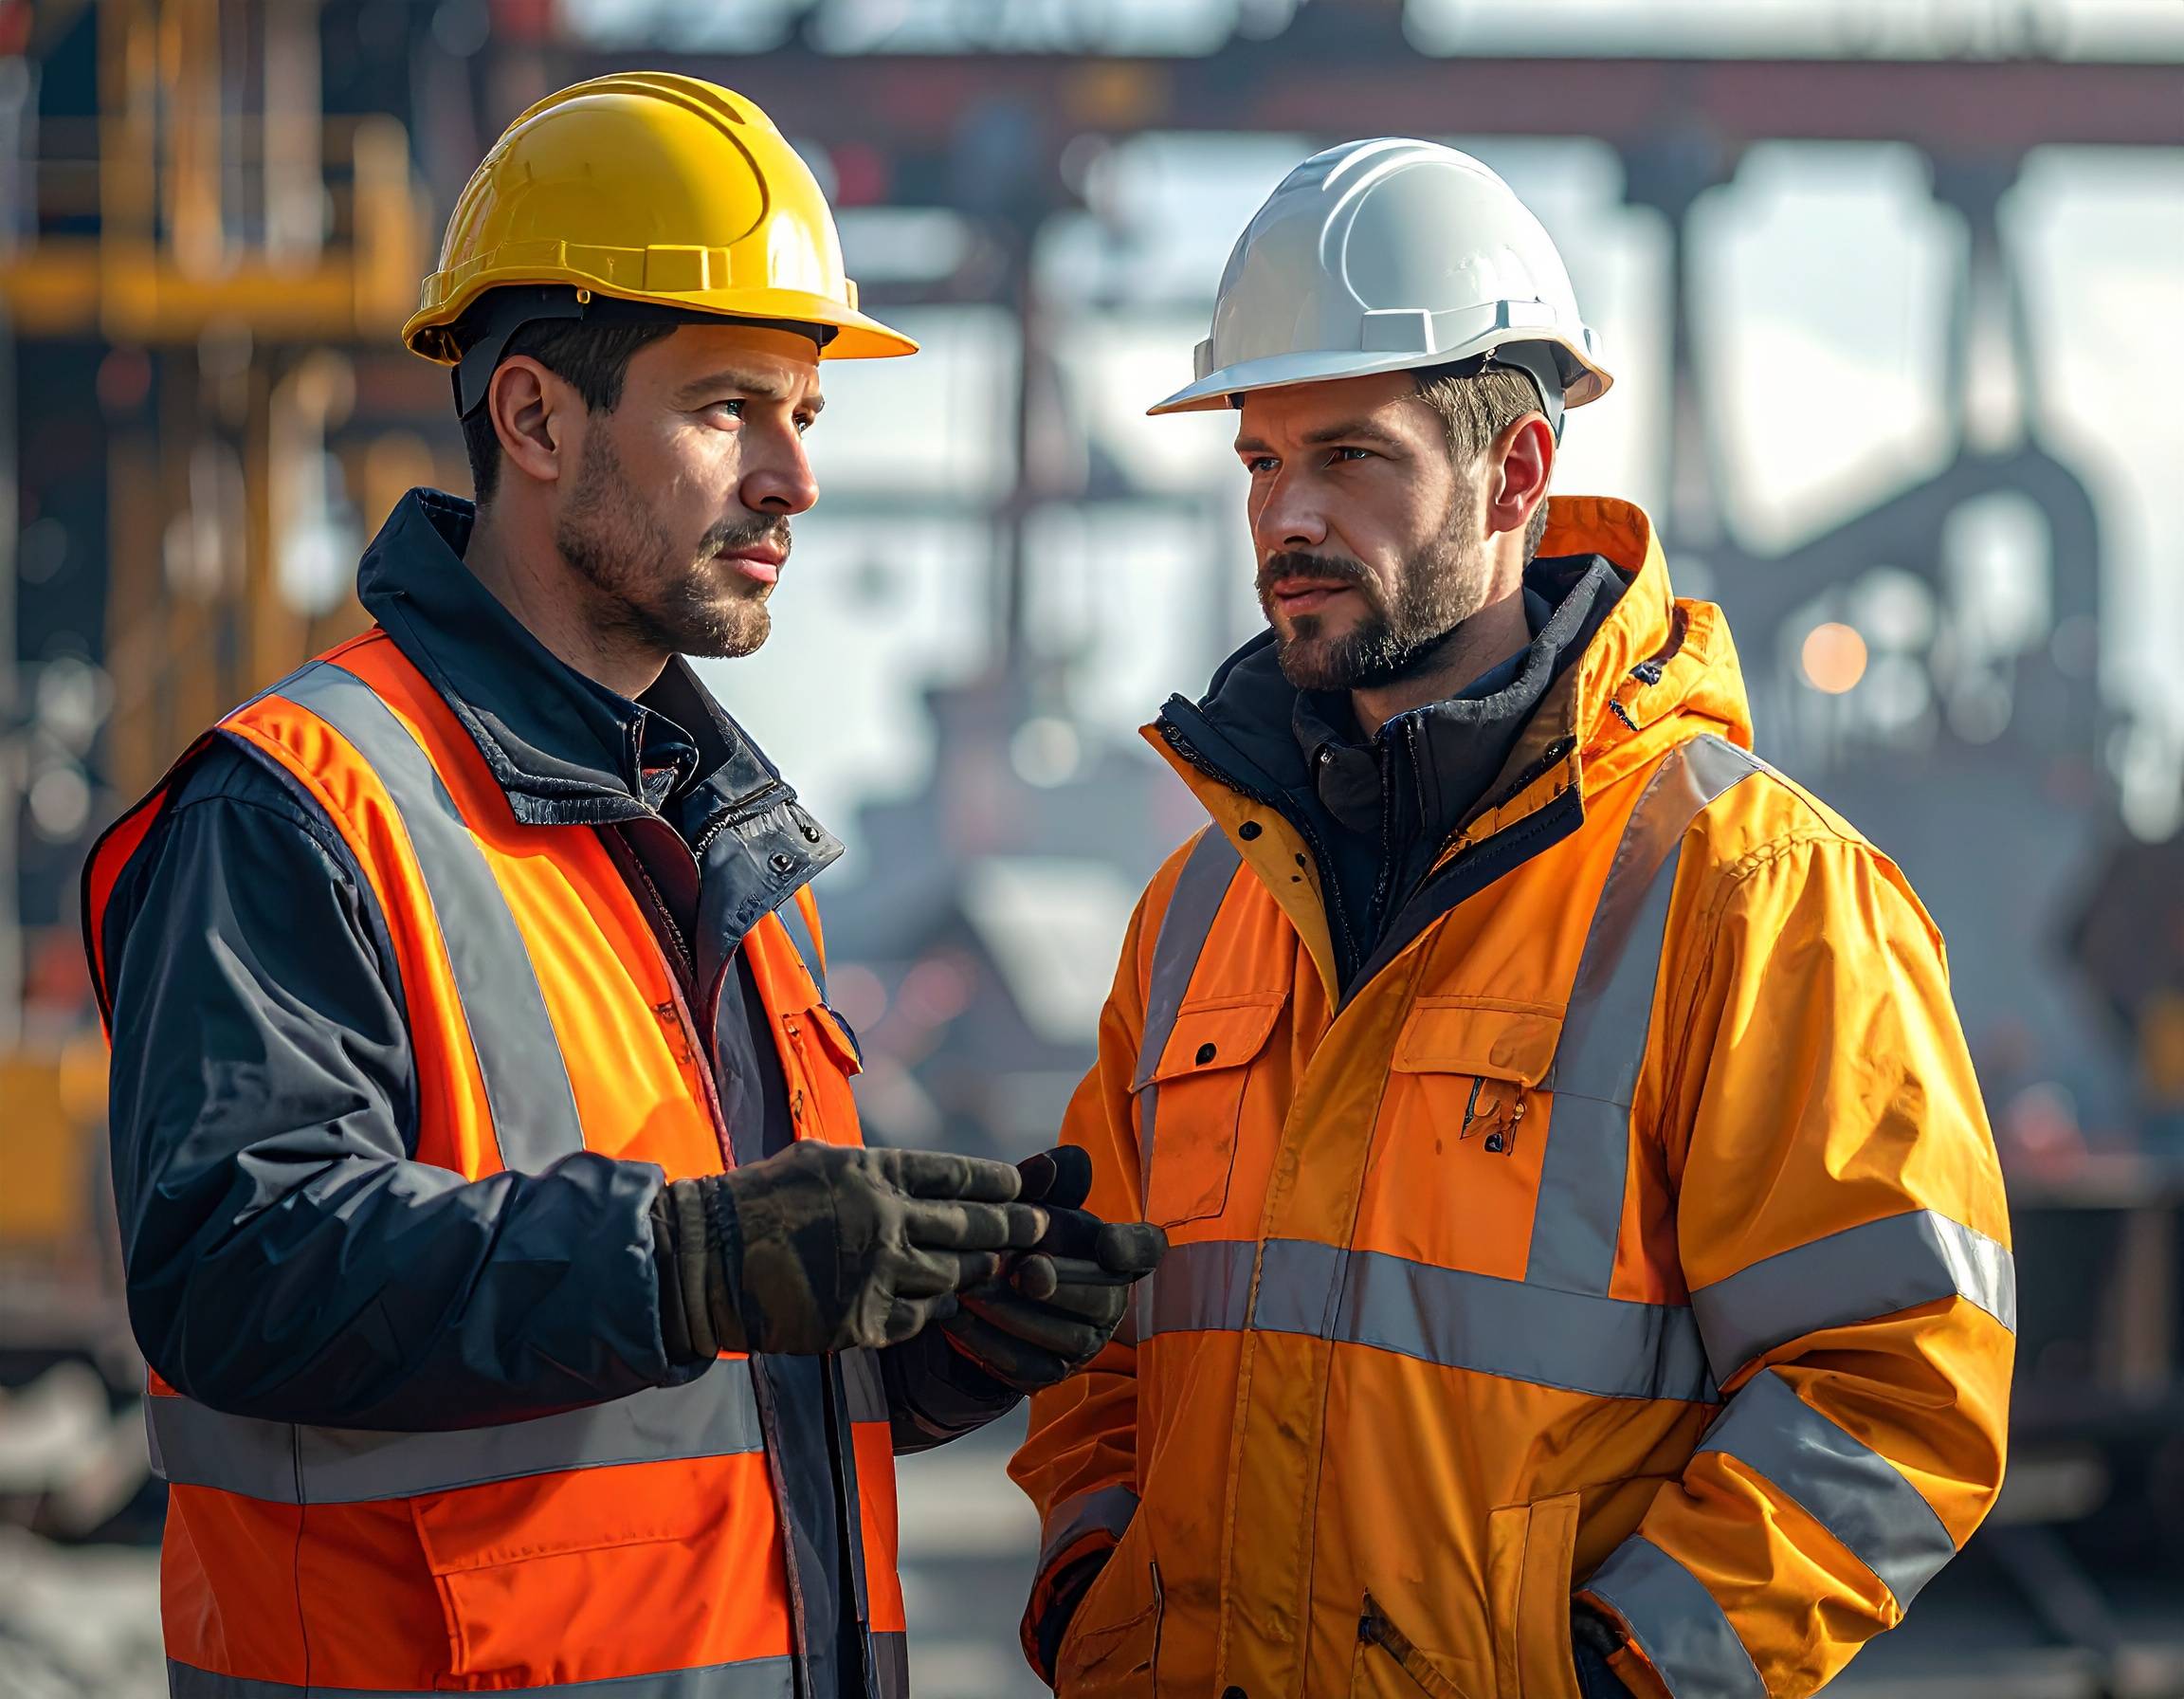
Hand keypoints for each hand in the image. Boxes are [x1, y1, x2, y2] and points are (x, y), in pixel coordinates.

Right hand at [659, 1144, 1047, 1355]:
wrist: (703, 1263)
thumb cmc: (752, 1203)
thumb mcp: (813, 1159)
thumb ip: (866, 1168)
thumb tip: (905, 1173)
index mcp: (872, 1173)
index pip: (955, 1175)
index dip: (995, 1183)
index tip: (1022, 1187)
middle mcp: (883, 1219)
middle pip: (969, 1226)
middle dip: (1012, 1228)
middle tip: (1040, 1230)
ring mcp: (876, 1273)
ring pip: (951, 1276)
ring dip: (975, 1274)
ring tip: (994, 1269)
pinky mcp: (862, 1321)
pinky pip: (919, 1320)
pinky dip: (934, 1313)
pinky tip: (942, 1308)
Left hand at [940, 1146, 1165, 1393]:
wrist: (977, 1295)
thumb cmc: (1014, 1239)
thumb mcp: (1025, 1210)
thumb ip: (1045, 1187)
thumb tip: (1063, 1162)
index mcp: (1113, 1254)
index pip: (1145, 1249)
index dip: (1132, 1248)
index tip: (1107, 1246)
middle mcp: (1109, 1302)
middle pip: (1100, 1297)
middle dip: (1057, 1282)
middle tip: (1016, 1267)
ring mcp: (1082, 1343)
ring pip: (1061, 1335)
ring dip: (1013, 1310)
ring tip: (972, 1287)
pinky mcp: (1047, 1375)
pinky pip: (1023, 1363)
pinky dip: (987, 1339)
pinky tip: (956, 1315)